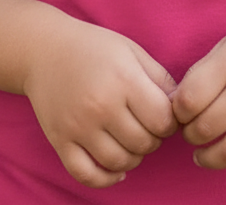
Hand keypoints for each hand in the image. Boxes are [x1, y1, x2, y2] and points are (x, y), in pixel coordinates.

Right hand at [23, 17, 178, 187]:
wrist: (44, 49)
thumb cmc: (94, 47)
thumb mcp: (131, 50)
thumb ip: (159, 78)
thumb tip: (181, 108)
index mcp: (123, 79)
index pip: (163, 120)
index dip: (170, 121)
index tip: (163, 113)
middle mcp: (100, 105)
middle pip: (144, 143)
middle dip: (153, 138)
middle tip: (147, 124)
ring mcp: (78, 126)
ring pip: (120, 163)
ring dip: (134, 157)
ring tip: (131, 139)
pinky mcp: (60, 141)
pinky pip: (87, 175)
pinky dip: (106, 178)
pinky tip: (116, 168)